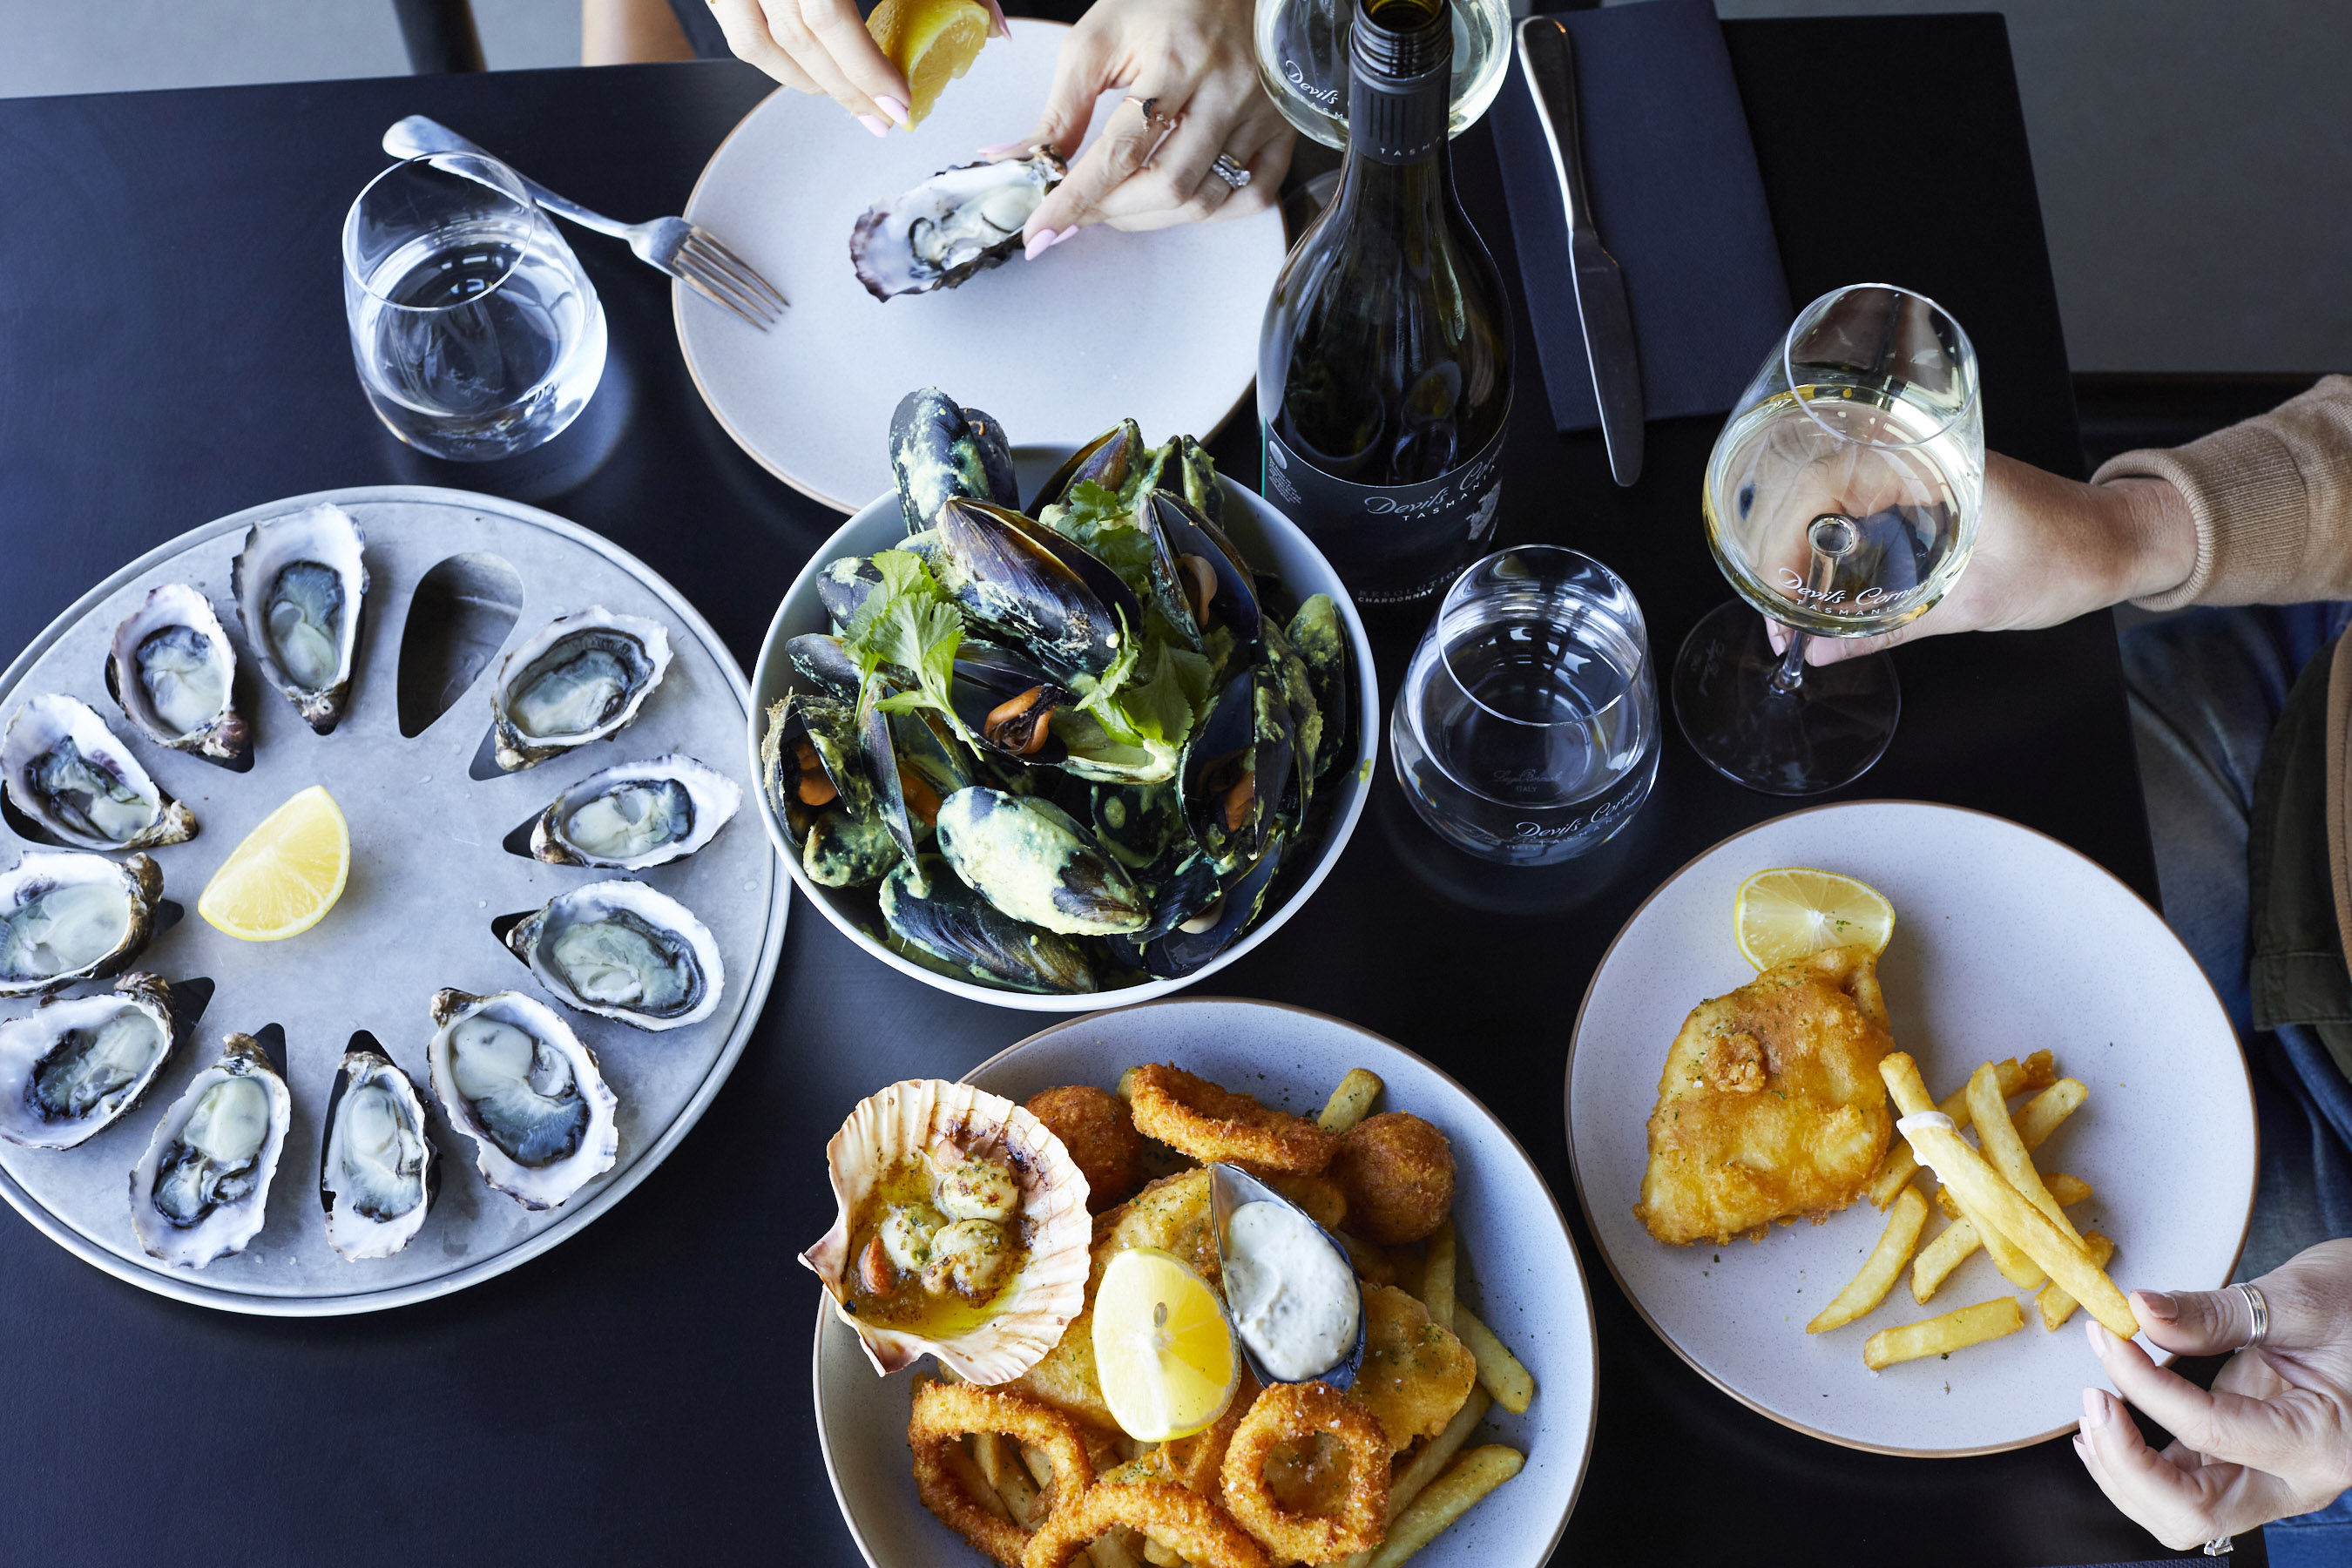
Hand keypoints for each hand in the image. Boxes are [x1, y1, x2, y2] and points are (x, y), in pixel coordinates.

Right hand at [708, 0, 1007, 134]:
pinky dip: (775, 56)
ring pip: (758, 42)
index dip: (864, 69)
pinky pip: (738, 25)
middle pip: (796, 37)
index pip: (827, 17)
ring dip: (806, 82)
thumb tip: (996, 31)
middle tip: (882, 118)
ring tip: (850, 101)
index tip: (899, 103)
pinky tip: (812, 70)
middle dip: (844, 89)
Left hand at [1004, 0, 1292, 253]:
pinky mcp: (1282, 130)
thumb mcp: (1100, 39)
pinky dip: (1208, 213)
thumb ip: (1062, 107)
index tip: (1041, 228)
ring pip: (1206, 200)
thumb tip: (1018, 161)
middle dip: (1112, 211)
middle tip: (1079, 210)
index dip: (1076, 197)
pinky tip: (1177, 200)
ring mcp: (1261, 114)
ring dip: (1151, 218)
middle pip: (1169, 185)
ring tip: (1118, 204)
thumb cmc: (1166, 2)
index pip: (1121, 149)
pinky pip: (1251, 196)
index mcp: (1178, 58)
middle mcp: (1227, 89)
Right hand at [1782, 453, 2198, 665]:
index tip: (1776, 595)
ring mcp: (1925, 470)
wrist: (2123, 543)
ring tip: (1792, 602)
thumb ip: (1888, 631)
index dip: (1784, 543)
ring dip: (1806, 548)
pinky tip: (1828, 580)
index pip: (1823, 486)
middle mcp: (1921, 455)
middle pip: (1816, 489)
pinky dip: (1838, 542)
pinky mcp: (1933, 488)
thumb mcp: (1970, 607)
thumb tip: (1825, 654)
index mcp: (1931, 465)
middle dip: (1783, 552)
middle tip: (1778, 614)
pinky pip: (1864, 506)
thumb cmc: (2068, 560)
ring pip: (1834, 498)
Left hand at [2075, 1241, 2351, 1550]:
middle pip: (2195, 1511)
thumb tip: (2141, 1311)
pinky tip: (2105, 1426)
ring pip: (2179, 1511)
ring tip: (2094, 1406)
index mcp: (2322, 1443)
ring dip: (2123, 1469)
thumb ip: (2215, 1314)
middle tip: (2093, 1398)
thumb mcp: (2294, 1299)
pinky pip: (2179, 1486)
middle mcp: (2296, 1480)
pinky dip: (2133, 1463)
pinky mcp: (2243, 1464)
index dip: (2146, 1388)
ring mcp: (2267, 1478)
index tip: (2109, 1340)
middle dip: (2127, 1462)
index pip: (2212, 1433)